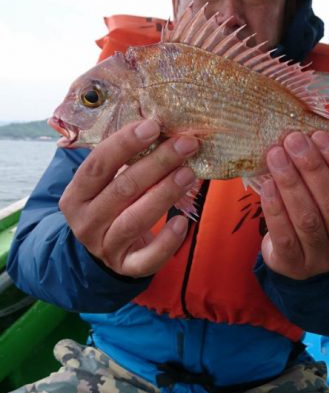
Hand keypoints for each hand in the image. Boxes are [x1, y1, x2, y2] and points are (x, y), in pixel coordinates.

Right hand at [59, 119, 198, 277]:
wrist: (103, 252)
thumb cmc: (111, 204)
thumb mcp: (106, 183)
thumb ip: (124, 160)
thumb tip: (163, 127)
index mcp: (76, 195)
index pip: (98, 165)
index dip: (125, 144)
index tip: (153, 125)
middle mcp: (86, 222)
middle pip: (122, 189)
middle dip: (157, 163)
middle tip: (185, 144)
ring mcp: (105, 246)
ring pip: (135, 220)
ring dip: (165, 194)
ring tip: (189, 174)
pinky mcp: (126, 267)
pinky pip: (148, 258)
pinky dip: (167, 241)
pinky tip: (183, 222)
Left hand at [260, 130, 328, 279]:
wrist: (299, 263)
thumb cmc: (318, 218)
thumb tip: (307, 134)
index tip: (320, 135)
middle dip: (312, 166)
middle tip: (293, 140)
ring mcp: (324, 258)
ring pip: (307, 218)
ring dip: (290, 182)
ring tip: (276, 156)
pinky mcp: (296, 267)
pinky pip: (285, 235)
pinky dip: (275, 208)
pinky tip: (267, 185)